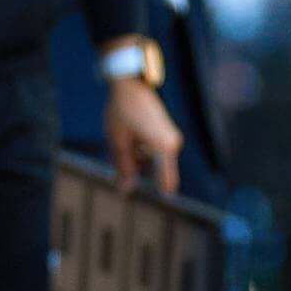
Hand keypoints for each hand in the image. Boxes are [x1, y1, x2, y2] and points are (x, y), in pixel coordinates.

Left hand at [104, 78, 182, 195]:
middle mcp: (172, 144)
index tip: (154, 206)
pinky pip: (154, 152)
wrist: (129, 84)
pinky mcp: (167, 134)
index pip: (166, 182)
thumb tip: (126, 190)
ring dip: (138, 160)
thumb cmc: (122, 111)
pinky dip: (141, 151)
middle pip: (156, 172)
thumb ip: (124, 168)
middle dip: (138, 171)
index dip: (158, 195)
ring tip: (124, 139)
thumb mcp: (118, 142)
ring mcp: (171, 139)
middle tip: (122, 153)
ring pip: (153, 162)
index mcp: (163, 148)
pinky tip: (129, 136)